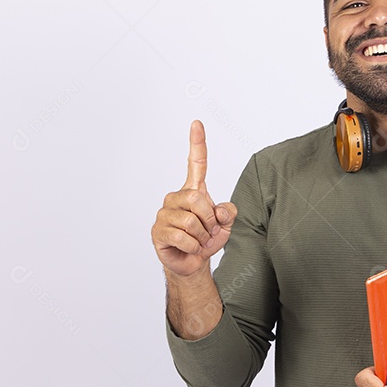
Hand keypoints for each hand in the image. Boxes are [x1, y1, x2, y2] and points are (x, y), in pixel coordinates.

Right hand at [151, 120, 237, 277]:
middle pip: (198, 198)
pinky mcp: (158, 231)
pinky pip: (183, 237)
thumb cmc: (207, 239)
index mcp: (193, 191)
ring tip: (198, 241)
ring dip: (202, 236)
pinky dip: (193, 247)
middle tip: (209, 231)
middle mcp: (176, 197)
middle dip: (210, 220)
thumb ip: (228, 214)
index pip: (196, 163)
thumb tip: (220, 209)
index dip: (197, 143)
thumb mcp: (225, 226)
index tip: (197, 123)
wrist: (191, 262)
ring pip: (191, 221)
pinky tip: (190, 248)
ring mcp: (165, 213)